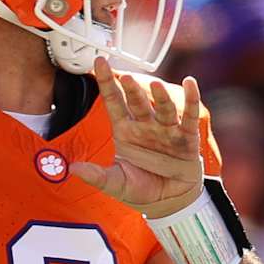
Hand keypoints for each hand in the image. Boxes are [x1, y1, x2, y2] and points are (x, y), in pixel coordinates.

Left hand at [71, 57, 204, 217]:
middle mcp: (145, 126)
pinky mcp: (186, 138)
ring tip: (155, 85)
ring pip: (162, 108)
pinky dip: (191, 100)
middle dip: (132, 90)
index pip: (113, 102)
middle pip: (137, 102)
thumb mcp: (115, 184)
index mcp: (124, 131)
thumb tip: (72, 169)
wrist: (169, 202)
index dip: (106, 82)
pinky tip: (190, 84)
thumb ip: (96, 176)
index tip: (98, 61)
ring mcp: (166, 130)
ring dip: (160, 96)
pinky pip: (188, 117)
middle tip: (125, 77)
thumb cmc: (141, 188)